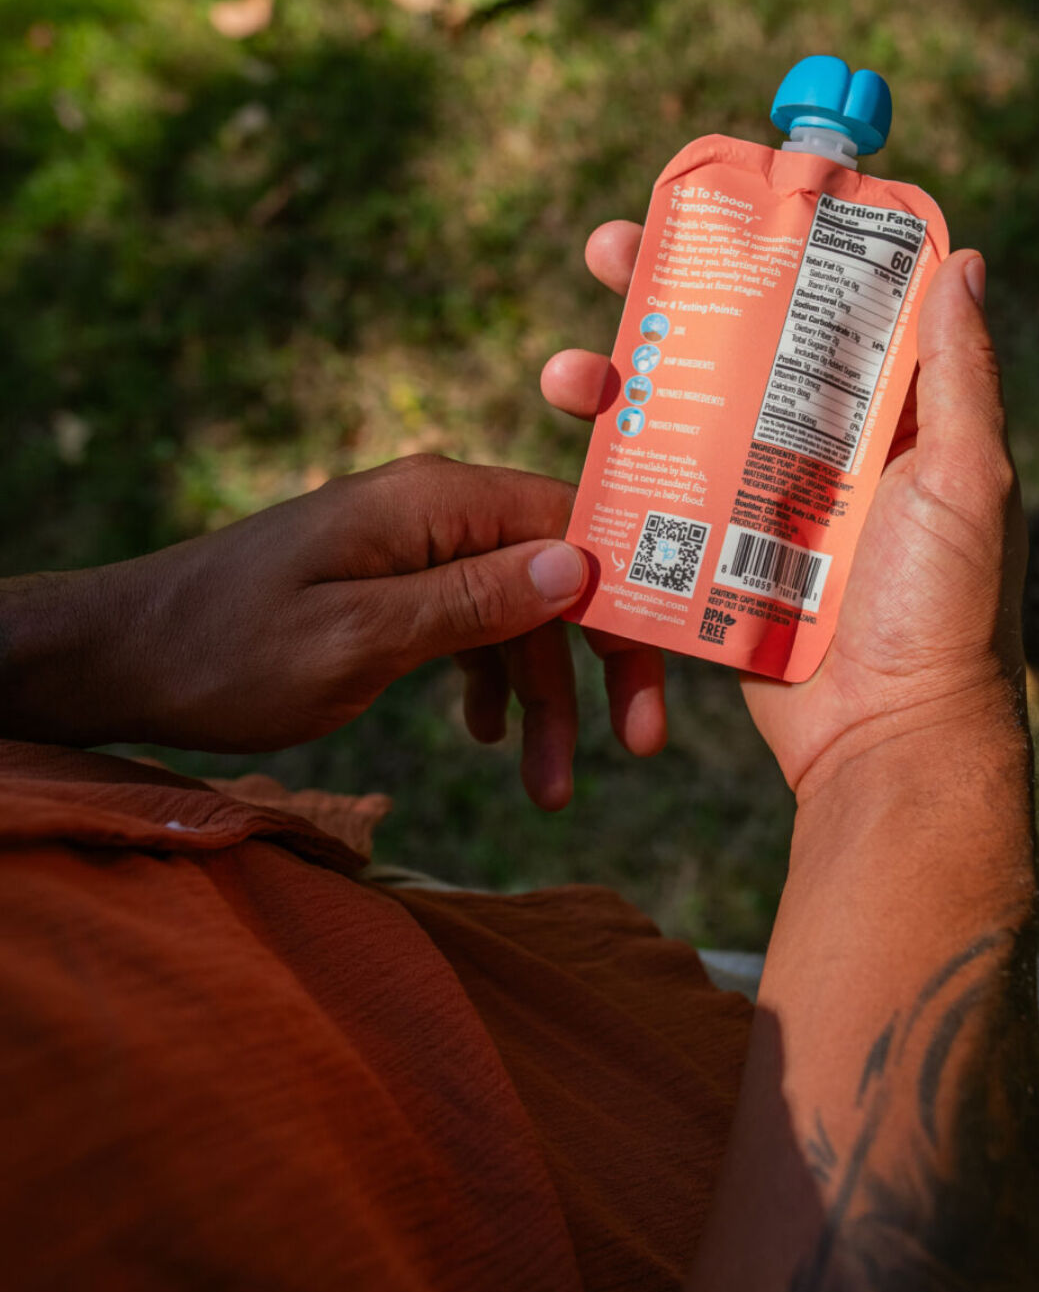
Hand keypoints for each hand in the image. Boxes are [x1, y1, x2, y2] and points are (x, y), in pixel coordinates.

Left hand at [0, 455, 665, 807]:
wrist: (125, 659)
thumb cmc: (229, 650)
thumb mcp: (359, 639)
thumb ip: (471, 603)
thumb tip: (580, 566)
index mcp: (434, 501)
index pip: (577, 529)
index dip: (632, 603)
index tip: (659, 687)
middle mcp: (434, 508)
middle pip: (561, 573)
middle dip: (601, 662)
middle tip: (638, 748)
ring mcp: (412, 545)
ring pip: (520, 612)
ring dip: (544, 698)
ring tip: (548, 790)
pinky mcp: (391, 584)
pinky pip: (473, 624)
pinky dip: (492, 683)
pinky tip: (488, 741)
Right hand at [542, 224, 1026, 797]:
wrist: (889, 742)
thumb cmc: (946, 611)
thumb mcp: (967, 478)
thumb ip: (959, 376)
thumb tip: (965, 260)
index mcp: (884, 417)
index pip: (819, 305)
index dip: (765, 250)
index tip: (706, 204)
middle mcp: (818, 449)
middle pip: (730, 347)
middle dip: (659, 295)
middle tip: (602, 254)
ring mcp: (759, 507)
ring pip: (676, 418)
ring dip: (612, 384)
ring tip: (564, 375)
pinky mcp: (714, 566)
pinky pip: (654, 506)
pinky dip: (607, 475)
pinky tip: (568, 452)